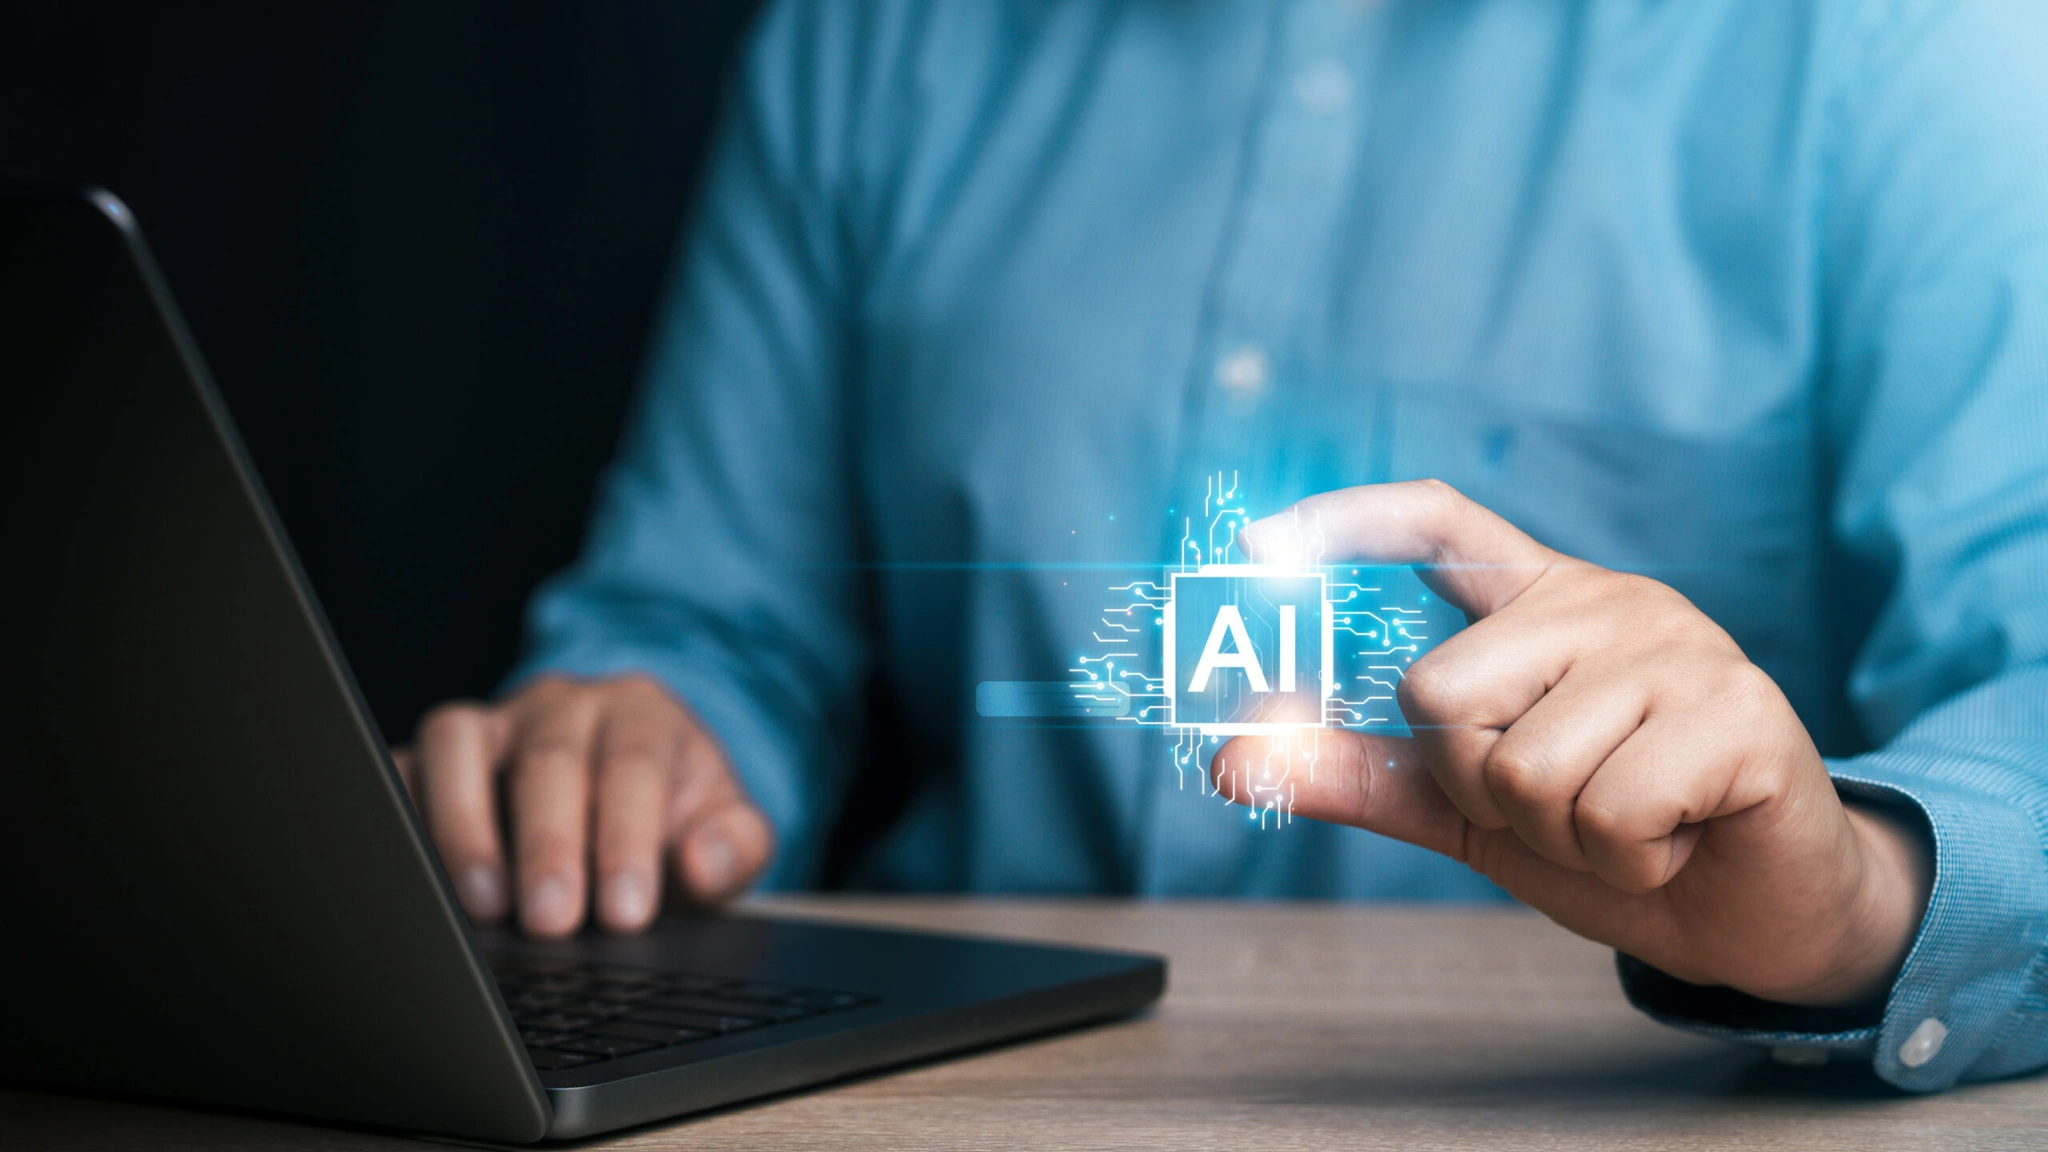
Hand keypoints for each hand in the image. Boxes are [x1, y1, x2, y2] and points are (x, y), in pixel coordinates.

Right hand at [393, 674, 772, 937]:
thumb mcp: (725, 831)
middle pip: (550, 759)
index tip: (626, 912)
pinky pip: (404, 764)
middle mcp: (563, 707)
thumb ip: (734, 848)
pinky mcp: (435, 755)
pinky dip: (403, 812)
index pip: (634, 766)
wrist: (631, 791)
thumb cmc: (674, 819)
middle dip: (549, 845)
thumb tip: (704, 866)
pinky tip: (417, 878)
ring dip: (466, 827)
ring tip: (484, 908)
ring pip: (461, 743)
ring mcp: (493, 724)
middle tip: (552, 922)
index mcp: (642, 715)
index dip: (627, 839)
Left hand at [1217, 480, 1930, 1006]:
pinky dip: (1629, 855)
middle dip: (1479, 786)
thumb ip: (1363, 775)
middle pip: (1440, 692)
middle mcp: (1606, 601)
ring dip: (1562, 833)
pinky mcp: (1739, 710)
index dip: (1349, 522)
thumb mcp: (1468, 812)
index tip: (1261, 541)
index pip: (1438, 522)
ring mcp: (1678, 646)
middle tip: (1560, 805)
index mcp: (1539, 605)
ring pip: (1523, 766)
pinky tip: (1678, 835)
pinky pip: (1610, 809)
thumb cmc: (1614, 841)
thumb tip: (1229, 759)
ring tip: (1630, 822)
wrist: (1757, 914)